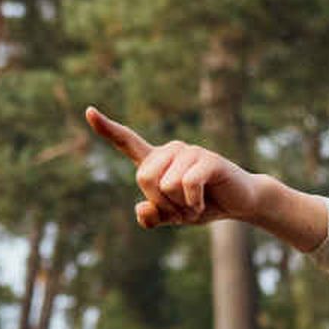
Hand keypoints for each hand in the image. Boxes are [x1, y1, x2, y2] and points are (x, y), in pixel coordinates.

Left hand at [85, 106, 272, 229]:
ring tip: (196, 203)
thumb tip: (141, 209)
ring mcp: (190, 152)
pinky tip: (203, 202)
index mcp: (157, 160)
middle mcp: (171, 150)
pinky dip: (193, 204)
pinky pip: (187, 185)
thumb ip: (153, 217)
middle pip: (143, 178)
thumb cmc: (202, 205)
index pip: (127, 141)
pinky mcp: (208, 159)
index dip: (107, 128)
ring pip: (166, 186)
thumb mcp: (172, 217)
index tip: (89, 111)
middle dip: (161, 202)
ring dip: (180, 207)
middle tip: (181, 207)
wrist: (239, 202)